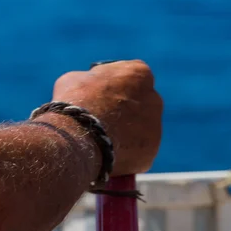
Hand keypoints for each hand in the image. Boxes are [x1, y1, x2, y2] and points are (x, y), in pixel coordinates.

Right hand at [52, 60, 162, 175]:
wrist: (79, 137)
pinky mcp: (150, 152)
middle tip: (105, 123)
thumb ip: (92, 81)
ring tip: (104, 144)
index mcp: (140, 73)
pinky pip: (137, 154)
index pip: (132, 78)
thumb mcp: (76, 79)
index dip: (116, 89)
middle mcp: (154, 99)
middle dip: (125, 113)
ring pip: (141, 132)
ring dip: (127, 136)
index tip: (103, 97)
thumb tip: (91, 89)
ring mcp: (155, 128)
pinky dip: (126, 156)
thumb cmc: (76, 102)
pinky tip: (109, 157)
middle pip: (141, 106)